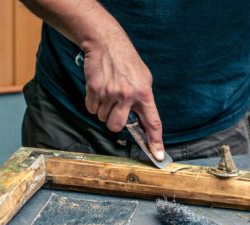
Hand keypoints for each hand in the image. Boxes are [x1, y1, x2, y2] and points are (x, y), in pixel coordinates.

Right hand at [83, 34, 164, 160]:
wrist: (107, 43)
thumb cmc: (128, 62)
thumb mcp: (145, 78)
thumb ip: (144, 99)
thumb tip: (142, 120)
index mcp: (144, 94)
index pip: (153, 123)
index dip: (156, 142)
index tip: (158, 156)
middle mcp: (128, 96)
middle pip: (116, 126)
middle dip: (114, 122)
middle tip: (115, 109)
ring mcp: (110, 93)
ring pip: (102, 118)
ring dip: (103, 110)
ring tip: (108, 92)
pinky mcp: (94, 89)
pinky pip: (91, 108)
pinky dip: (93, 103)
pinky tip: (99, 89)